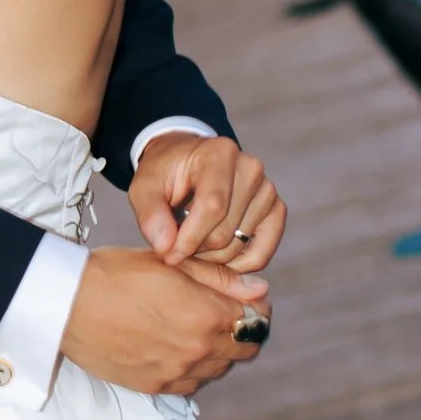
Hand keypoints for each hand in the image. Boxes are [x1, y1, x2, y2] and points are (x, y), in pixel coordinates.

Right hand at [61, 247, 270, 397]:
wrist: (67, 304)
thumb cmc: (114, 275)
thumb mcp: (172, 263)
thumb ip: (220, 278)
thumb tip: (258, 289)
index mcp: (207, 314)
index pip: (258, 319)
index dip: (255, 306)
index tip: (244, 299)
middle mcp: (198, 349)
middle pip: (245, 348)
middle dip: (240, 329)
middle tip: (220, 313)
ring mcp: (177, 372)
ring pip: (220, 369)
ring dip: (217, 351)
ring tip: (192, 328)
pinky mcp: (155, 387)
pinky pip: (191, 384)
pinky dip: (193, 369)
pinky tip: (175, 348)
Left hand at [131, 132, 284, 273]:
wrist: (188, 164)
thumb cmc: (166, 175)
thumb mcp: (144, 186)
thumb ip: (150, 215)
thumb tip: (166, 247)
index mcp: (220, 153)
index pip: (213, 207)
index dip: (189, 239)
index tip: (168, 254)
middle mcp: (251, 168)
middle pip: (225, 233)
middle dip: (195, 250)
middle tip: (176, 246)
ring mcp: (267, 190)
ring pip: (238, 248)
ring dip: (210, 257)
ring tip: (193, 242)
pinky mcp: (276, 210)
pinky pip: (260, 254)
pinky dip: (236, 266)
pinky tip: (214, 257)